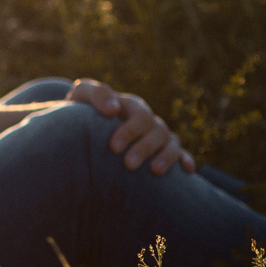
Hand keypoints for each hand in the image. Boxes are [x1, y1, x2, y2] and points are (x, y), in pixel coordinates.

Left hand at [64, 79, 195, 175]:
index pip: (137, 114)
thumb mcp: (81, 96)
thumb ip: (95, 94)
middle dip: (144, 147)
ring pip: (171, 141)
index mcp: (130, 106)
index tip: (113, 147)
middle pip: (155, 129)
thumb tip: (113, 109)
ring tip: (154, 172)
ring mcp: (156, 134)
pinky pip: (181, 153)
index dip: (129, 130)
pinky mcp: (163, 149)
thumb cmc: (79, 111)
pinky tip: (186, 170)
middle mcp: (146, 119)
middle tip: (128, 164)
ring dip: (166, 156)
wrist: (81, 126)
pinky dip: (185, 159)